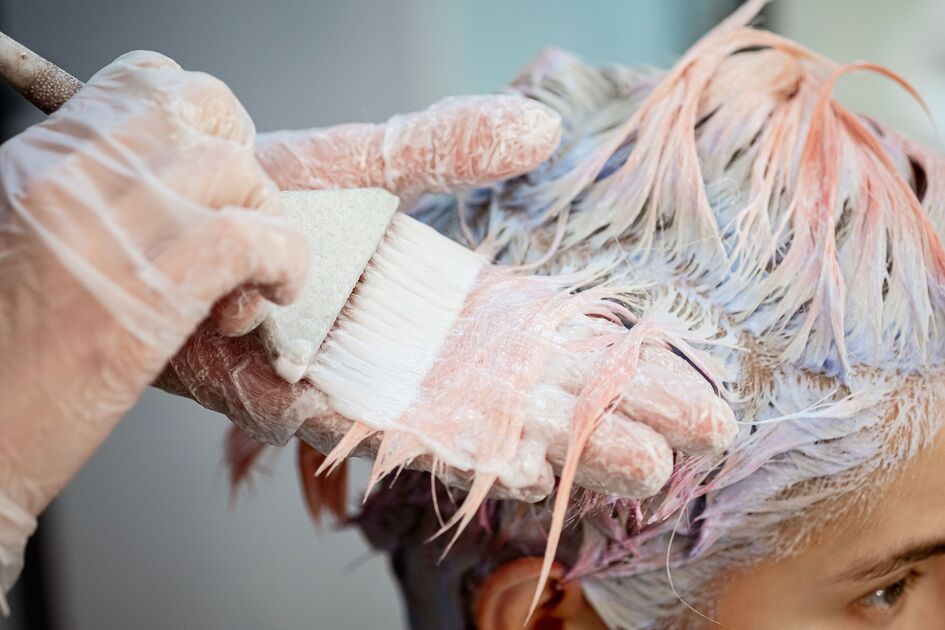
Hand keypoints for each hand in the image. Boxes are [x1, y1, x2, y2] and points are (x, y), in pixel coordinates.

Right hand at [0, 51, 308, 607]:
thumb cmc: (5, 355)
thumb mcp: (25, 242)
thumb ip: (93, 203)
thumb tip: (171, 194)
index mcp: (44, 160)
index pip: (149, 82)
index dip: (199, 124)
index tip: (210, 179)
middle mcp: (78, 174)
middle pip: (206, 110)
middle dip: (243, 164)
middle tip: (239, 221)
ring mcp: (117, 223)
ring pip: (240, 172)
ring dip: (268, 225)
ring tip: (249, 282)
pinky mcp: (160, 283)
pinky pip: (257, 236)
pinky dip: (285, 264)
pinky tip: (268, 297)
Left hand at [162, 93, 734, 505]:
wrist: (188, 211)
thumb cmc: (281, 189)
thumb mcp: (375, 159)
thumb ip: (453, 144)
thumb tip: (541, 126)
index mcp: (461, 301)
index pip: (567, 343)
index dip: (633, 369)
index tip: (702, 396)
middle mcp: (436, 352)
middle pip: (545, 394)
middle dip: (619, 421)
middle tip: (692, 449)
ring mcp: (387, 381)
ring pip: (490, 427)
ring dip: (563, 450)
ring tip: (634, 470)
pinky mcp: (324, 400)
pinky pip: (399, 432)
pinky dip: (456, 449)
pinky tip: (520, 465)